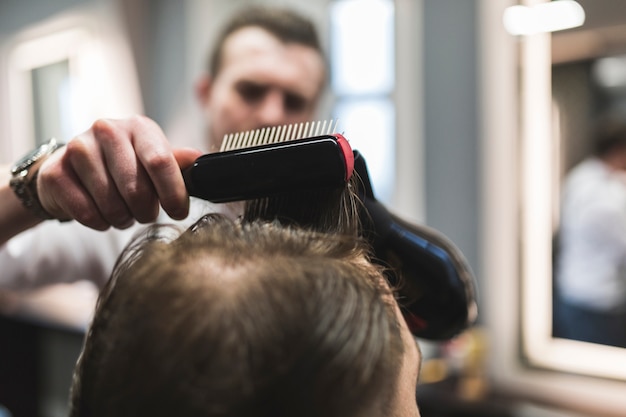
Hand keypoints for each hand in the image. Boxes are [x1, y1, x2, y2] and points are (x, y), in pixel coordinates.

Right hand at [37, 115, 201, 229]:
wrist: (74, 169)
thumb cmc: (124, 167)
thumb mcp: (153, 160)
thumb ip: (177, 163)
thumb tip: (200, 160)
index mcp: (139, 127)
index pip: (160, 161)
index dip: (173, 193)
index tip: (179, 213)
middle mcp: (107, 130)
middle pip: (136, 188)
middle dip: (146, 211)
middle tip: (145, 214)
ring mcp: (78, 147)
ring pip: (111, 203)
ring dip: (122, 218)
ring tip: (123, 213)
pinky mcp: (55, 171)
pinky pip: (85, 212)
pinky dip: (99, 222)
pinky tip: (102, 215)